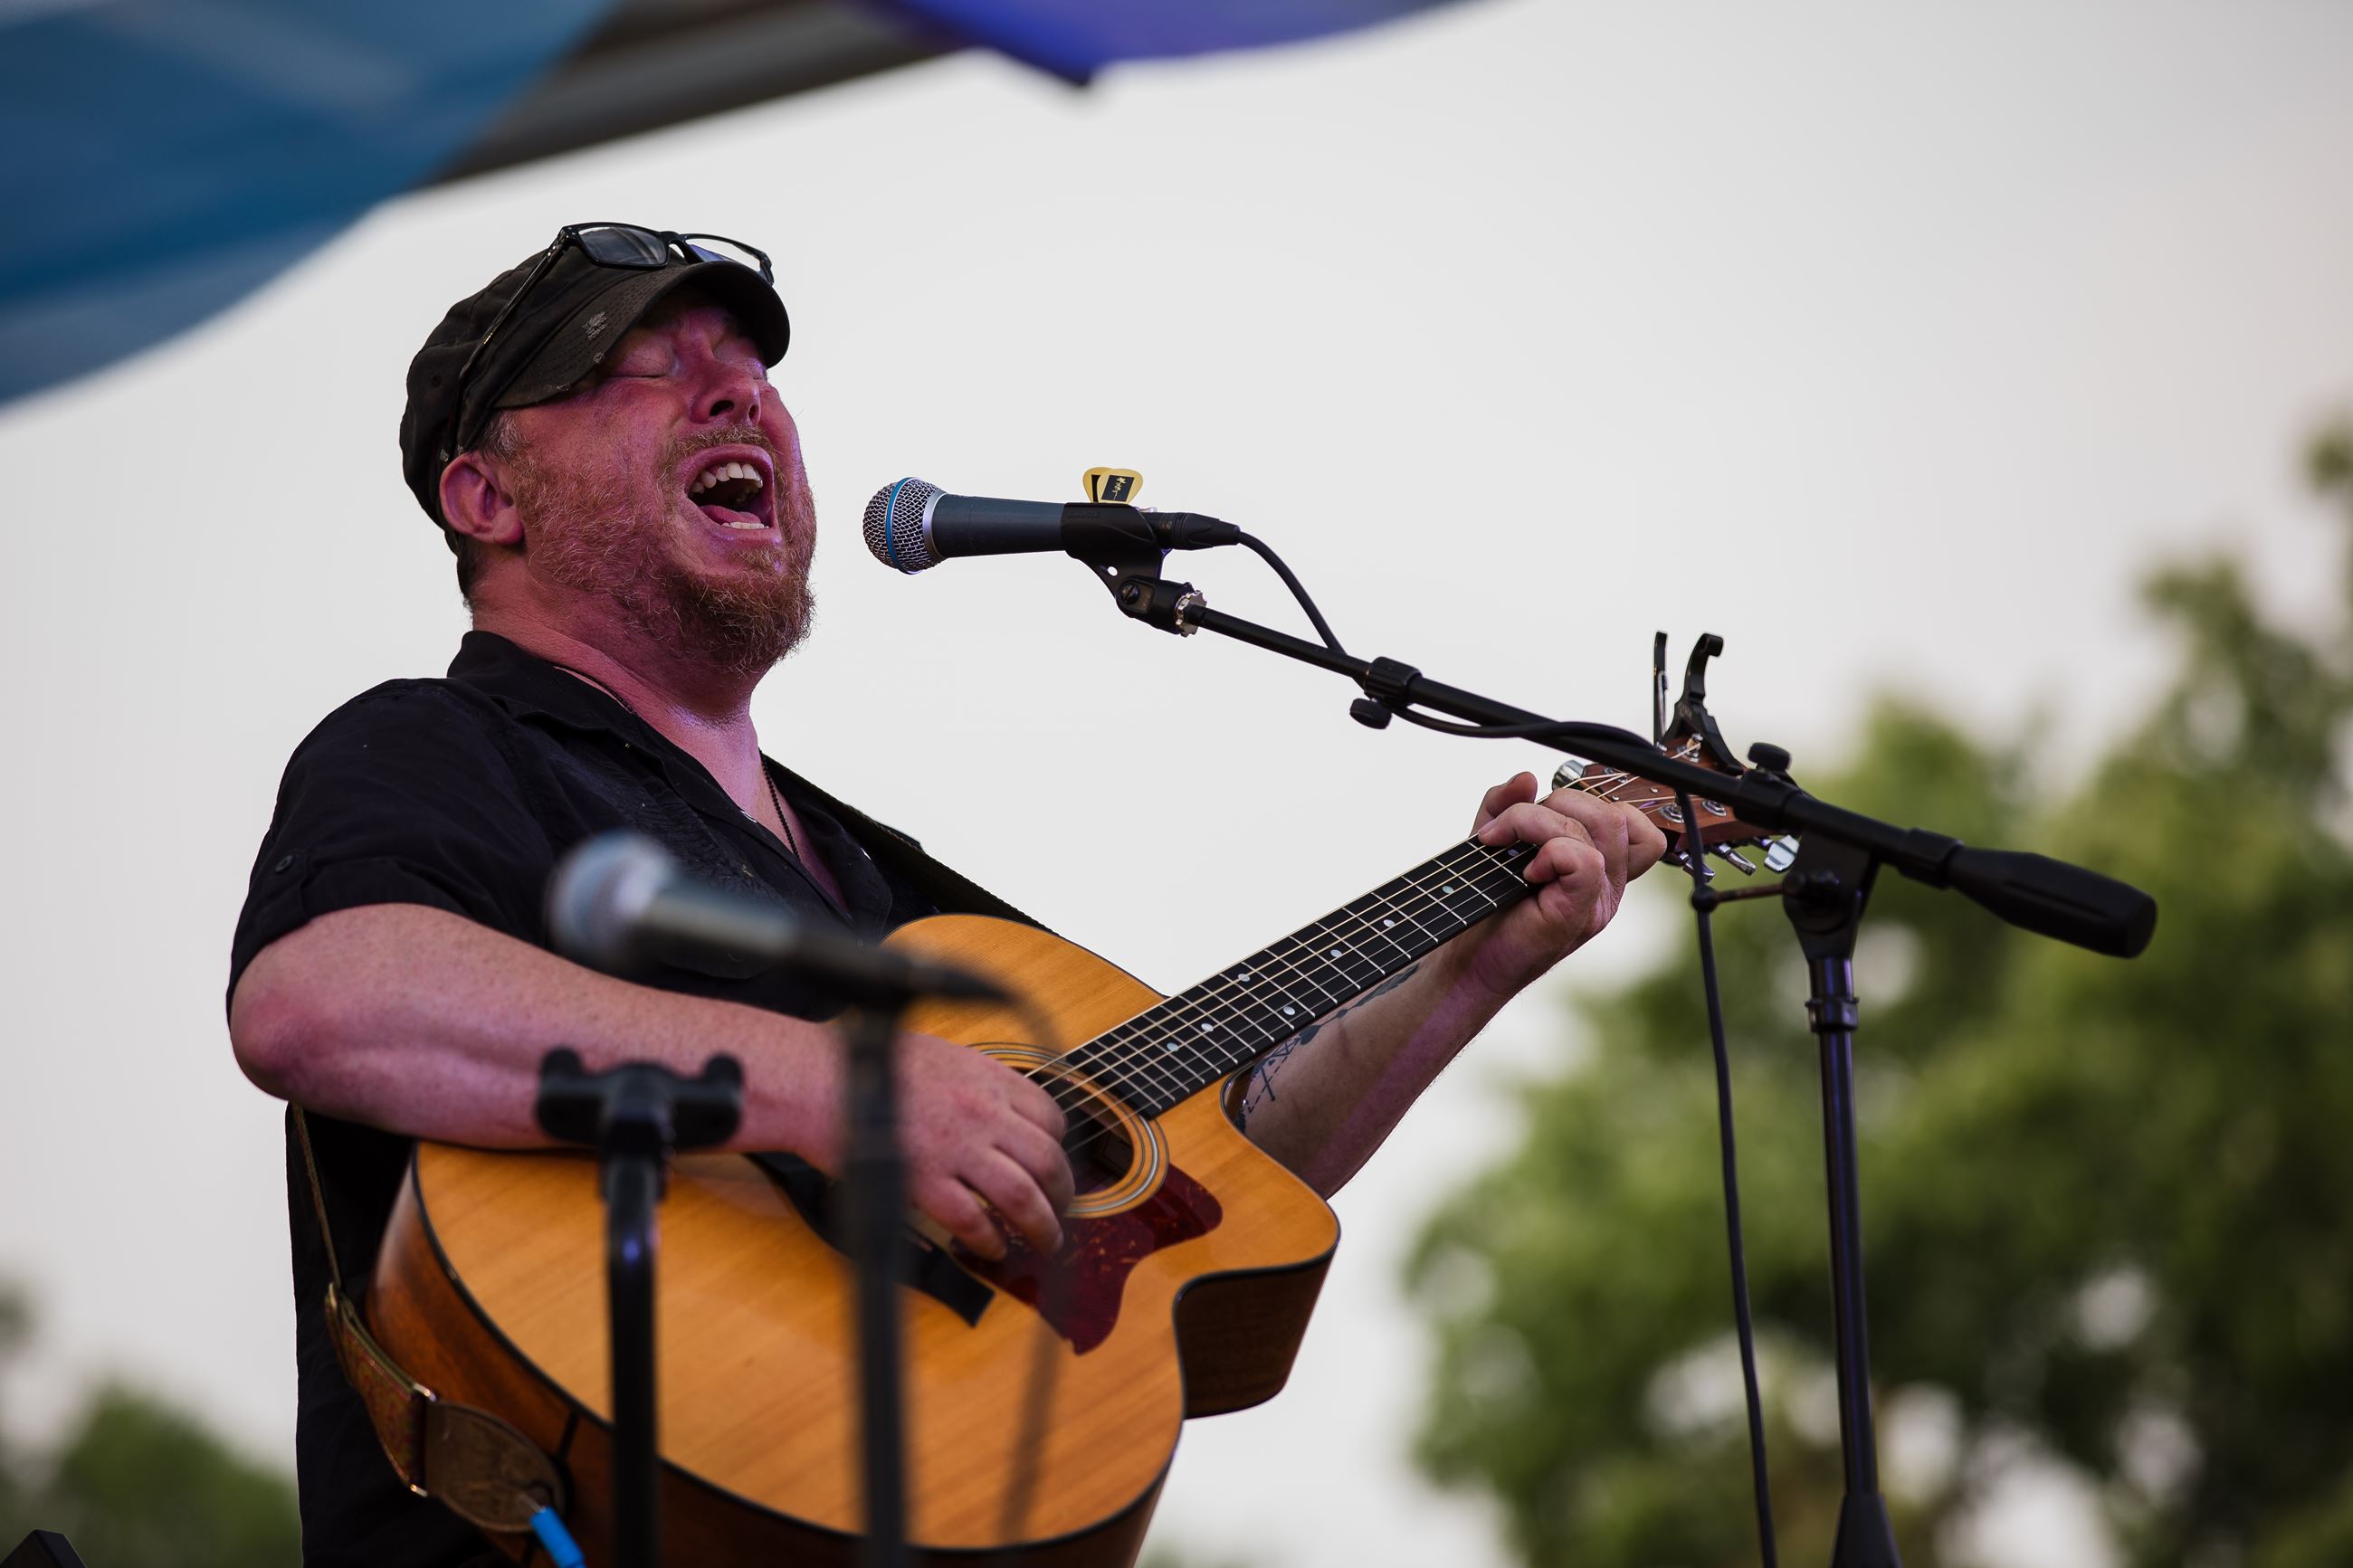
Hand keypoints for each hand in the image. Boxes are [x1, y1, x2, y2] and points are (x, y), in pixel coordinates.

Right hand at [890, 1033, 1073, 1258]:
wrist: (821, 1080)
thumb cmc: (869, 1066)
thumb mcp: (942, 1056)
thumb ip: (976, 1083)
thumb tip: (998, 1109)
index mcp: (986, 1077)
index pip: (1050, 1116)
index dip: (1058, 1147)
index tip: (1052, 1165)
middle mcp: (981, 1111)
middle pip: (1048, 1161)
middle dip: (1063, 1194)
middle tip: (1061, 1212)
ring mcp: (955, 1148)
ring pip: (1022, 1197)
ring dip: (1042, 1227)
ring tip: (1045, 1242)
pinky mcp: (924, 1181)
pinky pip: (972, 1221)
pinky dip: (990, 1241)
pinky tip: (993, 1248)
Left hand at [1451, 771, 1669, 1001]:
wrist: (1467, 960)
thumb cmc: (1485, 906)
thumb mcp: (1495, 839)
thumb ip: (1508, 804)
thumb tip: (1526, 779)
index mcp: (1599, 869)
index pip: (1634, 823)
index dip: (1597, 803)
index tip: (1548, 813)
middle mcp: (1607, 886)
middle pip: (1615, 814)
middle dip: (1558, 801)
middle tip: (1510, 826)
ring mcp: (1598, 901)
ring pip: (1600, 827)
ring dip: (1540, 820)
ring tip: (1504, 841)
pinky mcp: (1580, 914)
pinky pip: (1585, 860)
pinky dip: (1550, 850)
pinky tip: (1525, 870)